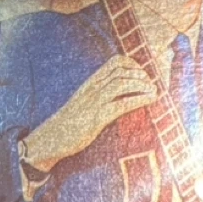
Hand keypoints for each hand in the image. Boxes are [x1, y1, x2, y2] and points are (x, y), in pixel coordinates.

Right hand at [22, 57, 157, 172]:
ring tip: (152, 90)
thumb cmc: (69, 122)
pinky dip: (139, 99)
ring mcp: (94, 102)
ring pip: (121, 84)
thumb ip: (99, 93)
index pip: (114, 63)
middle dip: (140, 75)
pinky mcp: (97, 117)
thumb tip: (121, 91)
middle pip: (121, 72)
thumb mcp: (84, 102)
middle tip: (149, 83)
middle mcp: (92, 89)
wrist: (50, 139)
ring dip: (141, 85)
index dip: (132, 63)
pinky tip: (151, 99)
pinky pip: (122, 104)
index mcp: (90, 83)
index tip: (141, 72)